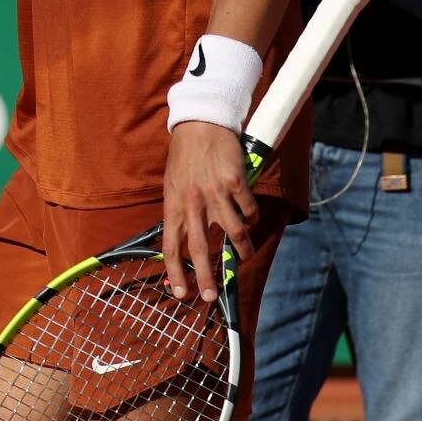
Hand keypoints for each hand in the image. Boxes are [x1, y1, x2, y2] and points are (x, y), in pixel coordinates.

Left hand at [161, 121, 256, 302]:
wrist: (201, 124)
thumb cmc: (185, 157)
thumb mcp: (173, 186)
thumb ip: (180, 213)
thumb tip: (185, 241)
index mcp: (174, 204)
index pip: (170, 245)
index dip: (175, 271)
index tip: (181, 293)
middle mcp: (193, 202)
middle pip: (200, 248)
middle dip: (206, 276)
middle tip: (211, 297)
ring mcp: (215, 193)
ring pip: (233, 233)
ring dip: (241, 248)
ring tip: (244, 254)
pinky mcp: (235, 183)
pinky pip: (248, 210)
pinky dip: (251, 216)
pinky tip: (248, 213)